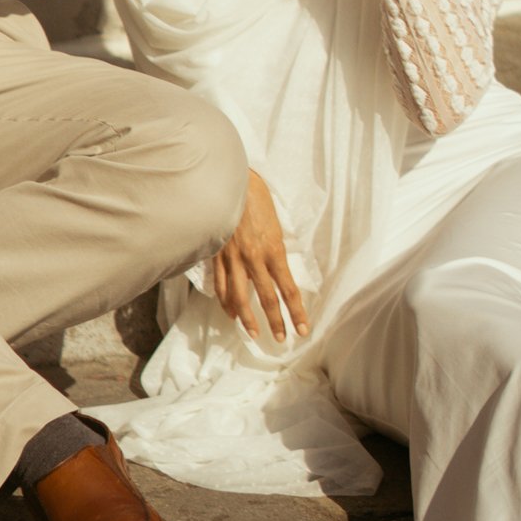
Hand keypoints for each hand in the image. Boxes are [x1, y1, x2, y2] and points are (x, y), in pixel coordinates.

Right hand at [212, 170, 308, 342]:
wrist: (229, 181)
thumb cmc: (257, 198)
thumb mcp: (276, 225)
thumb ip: (275, 250)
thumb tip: (276, 271)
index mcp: (273, 249)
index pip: (289, 288)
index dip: (297, 311)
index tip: (303, 329)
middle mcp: (254, 257)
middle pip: (266, 297)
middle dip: (275, 321)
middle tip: (281, 340)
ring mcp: (233, 257)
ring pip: (240, 296)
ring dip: (248, 318)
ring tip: (252, 333)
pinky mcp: (217, 254)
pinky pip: (221, 284)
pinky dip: (226, 301)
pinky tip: (230, 312)